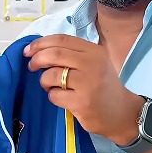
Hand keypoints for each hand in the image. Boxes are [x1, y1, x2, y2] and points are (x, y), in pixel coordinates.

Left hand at [24, 35, 143, 144]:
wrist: (122, 113)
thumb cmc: (104, 86)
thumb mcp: (95, 63)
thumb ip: (73, 54)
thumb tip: (40, 49)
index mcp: (94, 51)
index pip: (62, 39)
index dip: (41, 43)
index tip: (28, 50)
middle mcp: (92, 64)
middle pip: (55, 54)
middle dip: (37, 59)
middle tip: (31, 66)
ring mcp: (87, 83)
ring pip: (51, 75)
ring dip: (44, 80)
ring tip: (50, 85)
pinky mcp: (82, 102)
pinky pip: (54, 95)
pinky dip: (52, 95)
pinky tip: (61, 98)